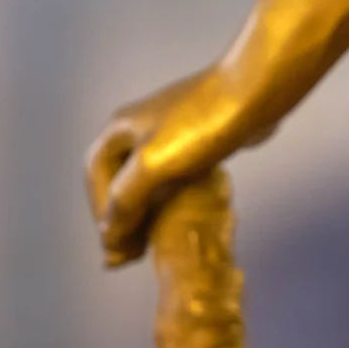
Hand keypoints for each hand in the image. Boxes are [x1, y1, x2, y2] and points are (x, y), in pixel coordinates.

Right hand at [83, 65, 252, 266]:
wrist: (253, 94)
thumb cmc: (200, 127)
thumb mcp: (152, 164)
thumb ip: (125, 200)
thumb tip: (109, 234)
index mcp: (119, 130)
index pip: (95, 178)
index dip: (100, 213)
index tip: (115, 244)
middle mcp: (137, 130)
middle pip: (117, 180)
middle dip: (120, 217)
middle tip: (131, 253)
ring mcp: (167, 134)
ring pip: (145, 181)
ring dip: (143, 212)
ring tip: (151, 244)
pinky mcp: (194, 140)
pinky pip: (171, 177)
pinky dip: (167, 200)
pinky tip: (179, 218)